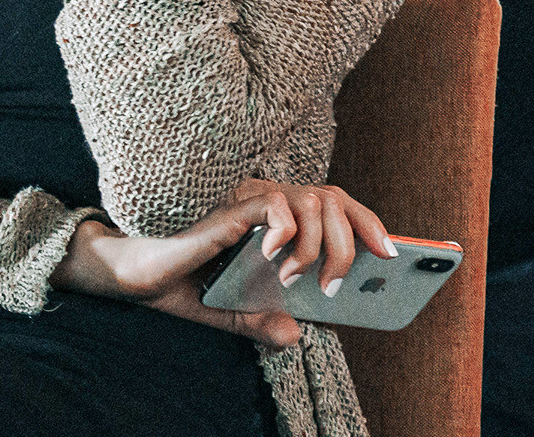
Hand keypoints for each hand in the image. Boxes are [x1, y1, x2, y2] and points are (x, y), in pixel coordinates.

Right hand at [48, 179, 395, 348]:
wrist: (139, 277)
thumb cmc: (184, 283)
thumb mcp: (233, 312)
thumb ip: (262, 322)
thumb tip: (295, 334)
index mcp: (276, 222)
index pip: (335, 204)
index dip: (368, 222)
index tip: (394, 253)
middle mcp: (266, 204)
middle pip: (332, 199)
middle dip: (349, 242)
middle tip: (337, 284)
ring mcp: (248, 204)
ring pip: (309, 200)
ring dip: (315, 245)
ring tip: (299, 279)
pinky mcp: (228, 211)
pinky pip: (271, 203)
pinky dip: (283, 228)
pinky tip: (274, 257)